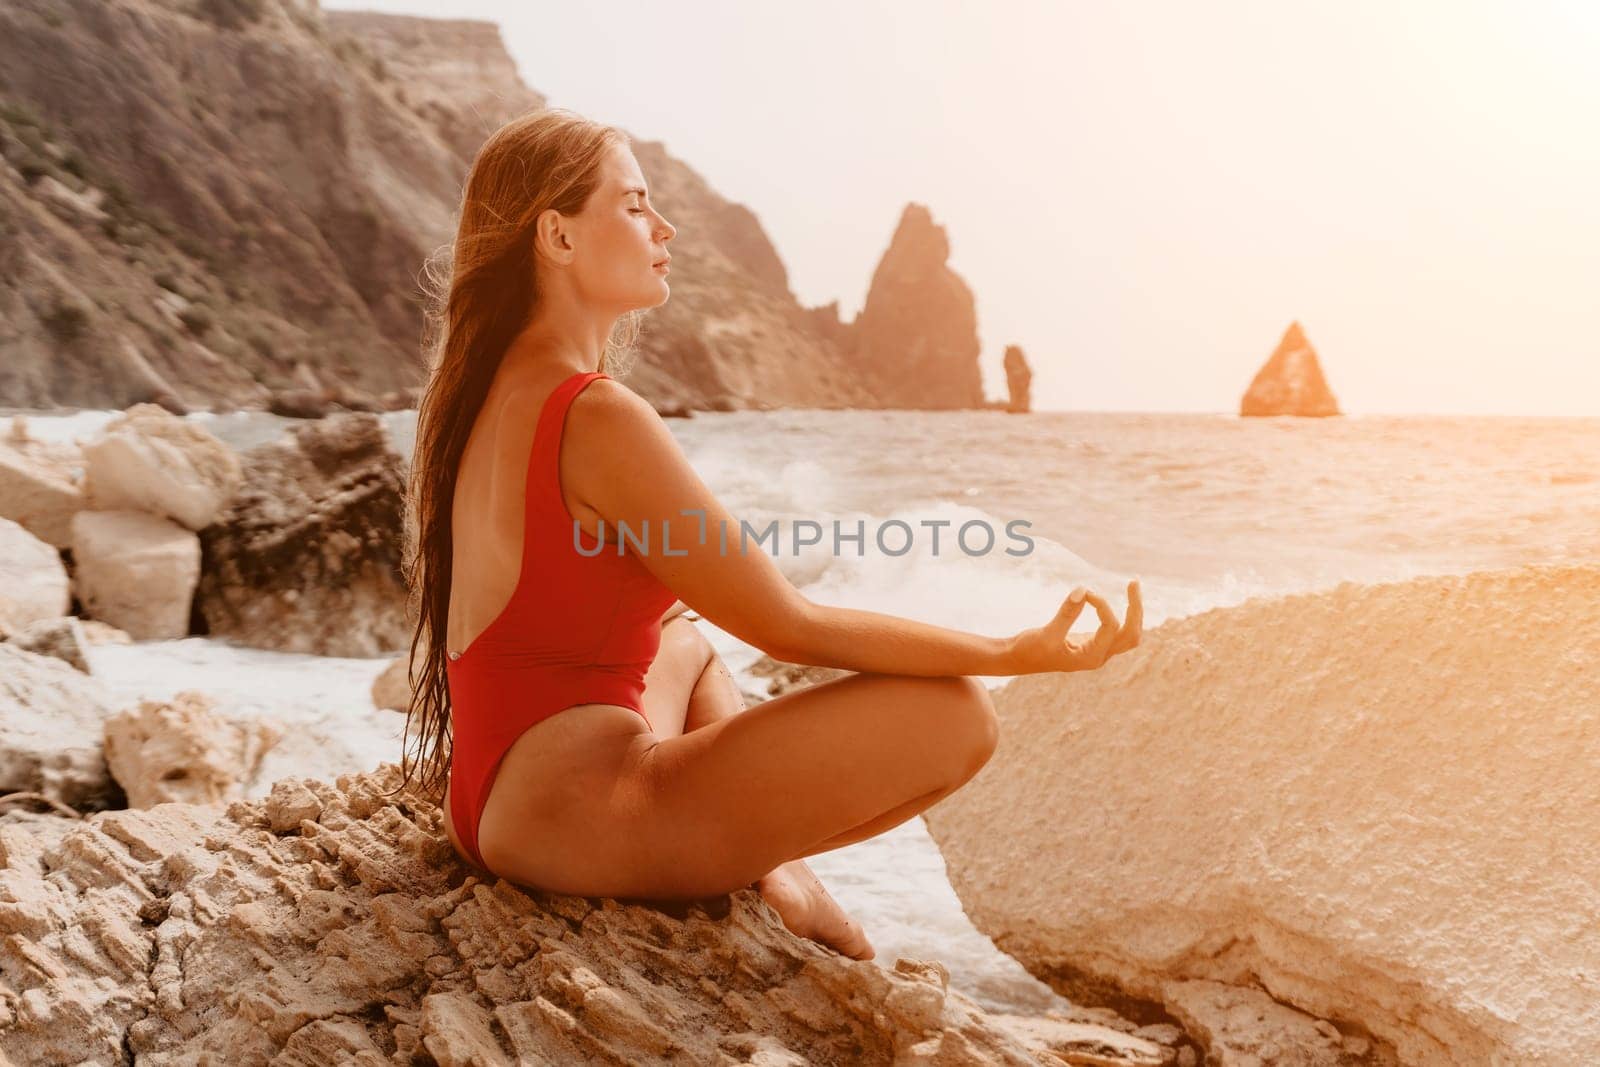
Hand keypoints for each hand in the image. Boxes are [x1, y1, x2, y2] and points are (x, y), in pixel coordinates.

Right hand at [1008, 579, 1142, 673]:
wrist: (1016, 659)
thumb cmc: (1029, 649)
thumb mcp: (1047, 632)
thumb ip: (1067, 613)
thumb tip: (1083, 589)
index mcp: (1091, 658)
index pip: (1111, 627)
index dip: (1102, 605)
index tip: (1086, 592)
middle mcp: (1099, 656)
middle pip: (1132, 635)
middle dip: (1136, 608)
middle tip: (1134, 581)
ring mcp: (1098, 651)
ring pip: (1129, 634)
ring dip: (1134, 611)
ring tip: (1133, 586)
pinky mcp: (1092, 643)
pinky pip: (1118, 630)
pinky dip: (1124, 614)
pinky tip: (1123, 597)